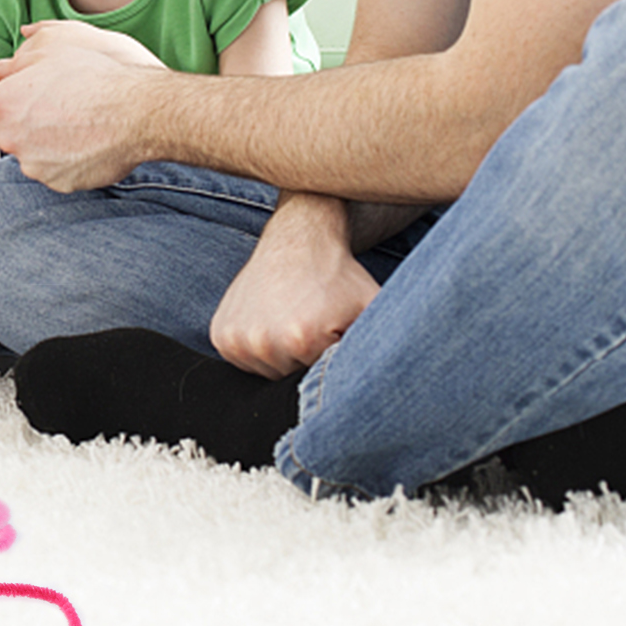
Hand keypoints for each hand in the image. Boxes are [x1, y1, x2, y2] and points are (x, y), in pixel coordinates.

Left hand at [0, 23, 156, 192]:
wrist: (137, 112)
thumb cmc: (95, 74)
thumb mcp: (52, 46)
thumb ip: (17, 58)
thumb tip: (1, 66)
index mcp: (4, 104)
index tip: (1, 91)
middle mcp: (13, 138)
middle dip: (13, 117)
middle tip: (44, 103)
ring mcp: (35, 165)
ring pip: (25, 151)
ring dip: (38, 139)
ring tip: (70, 119)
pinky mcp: (58, 182)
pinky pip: (51, 169)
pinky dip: (61, 157)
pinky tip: (83, 139)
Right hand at [209, 194, 379, 377]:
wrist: (299, 238)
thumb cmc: (339, 277)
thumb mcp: (372, 309)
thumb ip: (390, 346)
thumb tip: (404, 387)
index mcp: (300, 339)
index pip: (320, 381)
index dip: (331, 359)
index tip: (334, 332)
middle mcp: (262, 341)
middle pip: (291, 381)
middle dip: (306, 362)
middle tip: (314, 325)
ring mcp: (236, 338)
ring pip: (268, 374)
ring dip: (281, 358)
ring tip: (292, 321)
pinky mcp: (221, 335)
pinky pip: (244, 361)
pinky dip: (258, 349)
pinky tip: (271, 320)